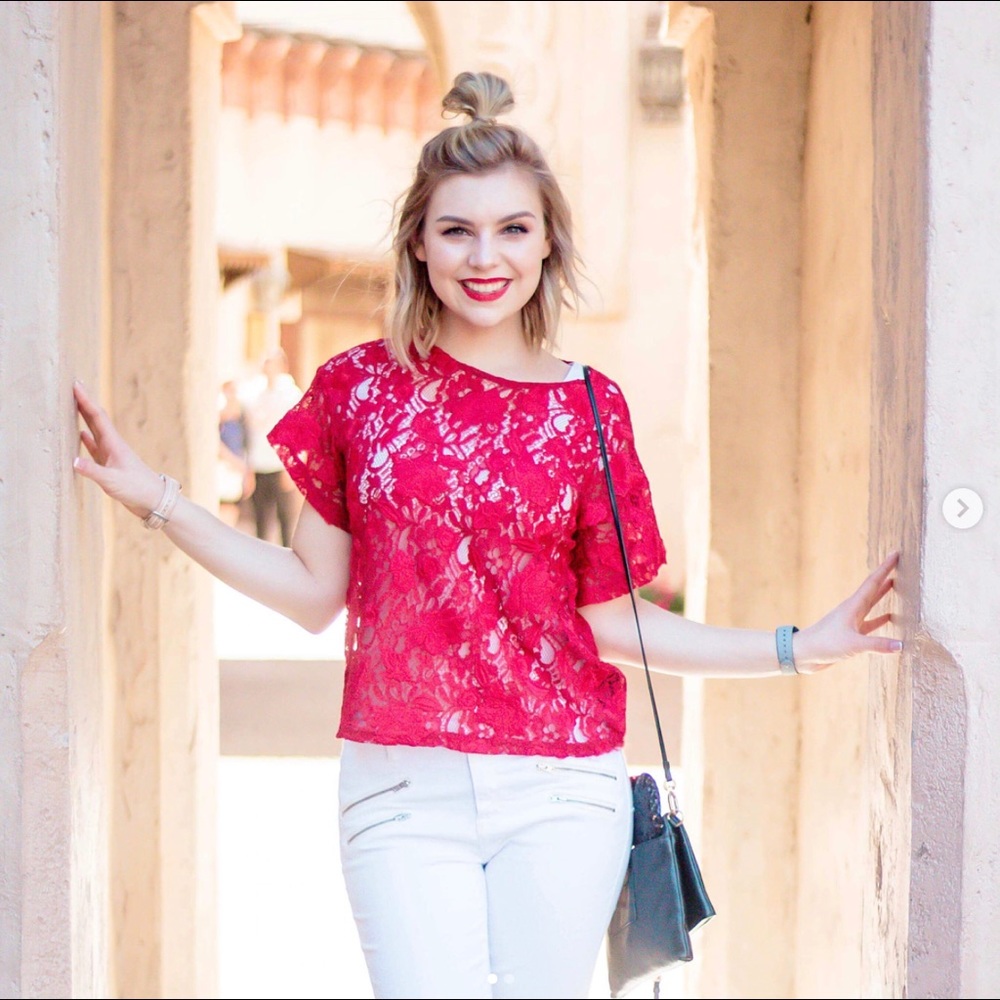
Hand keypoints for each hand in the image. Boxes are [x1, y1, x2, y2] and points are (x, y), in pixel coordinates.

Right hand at [73, 380, 164, 517]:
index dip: (85, 400)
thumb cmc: (137, 490)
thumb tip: (73, 461)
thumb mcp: (112, 481)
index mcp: (114, 444)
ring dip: (84, 419)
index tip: (76, 384)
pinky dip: (87, 440)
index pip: (97, 417)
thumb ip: (93, 471)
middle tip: (72, 387)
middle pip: (96, 420)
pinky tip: (80, 435)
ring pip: (95, 432)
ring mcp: (112, 455)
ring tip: (73, 406)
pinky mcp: (111, 465)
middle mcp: (113, 446)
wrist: (154, 501)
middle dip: (84, 403)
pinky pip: (95, 448)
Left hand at [794, 552, 901, 672]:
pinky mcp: (850, 634)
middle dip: (885, 576)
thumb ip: (877, 644)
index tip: (895, 553)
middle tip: (899, 565)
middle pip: (873, 589)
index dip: (885, 568)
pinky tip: (890, 617)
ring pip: (871, 604)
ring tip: (896, 585)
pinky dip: (881, 619)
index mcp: (853, 606)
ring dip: (883, 594)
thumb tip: (902, 644)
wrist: (803, 654)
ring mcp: (851, 621)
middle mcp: (852, 610)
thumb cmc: (824, 644)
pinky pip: (870, 623)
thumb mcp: (853, 644)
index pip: (873, 582)